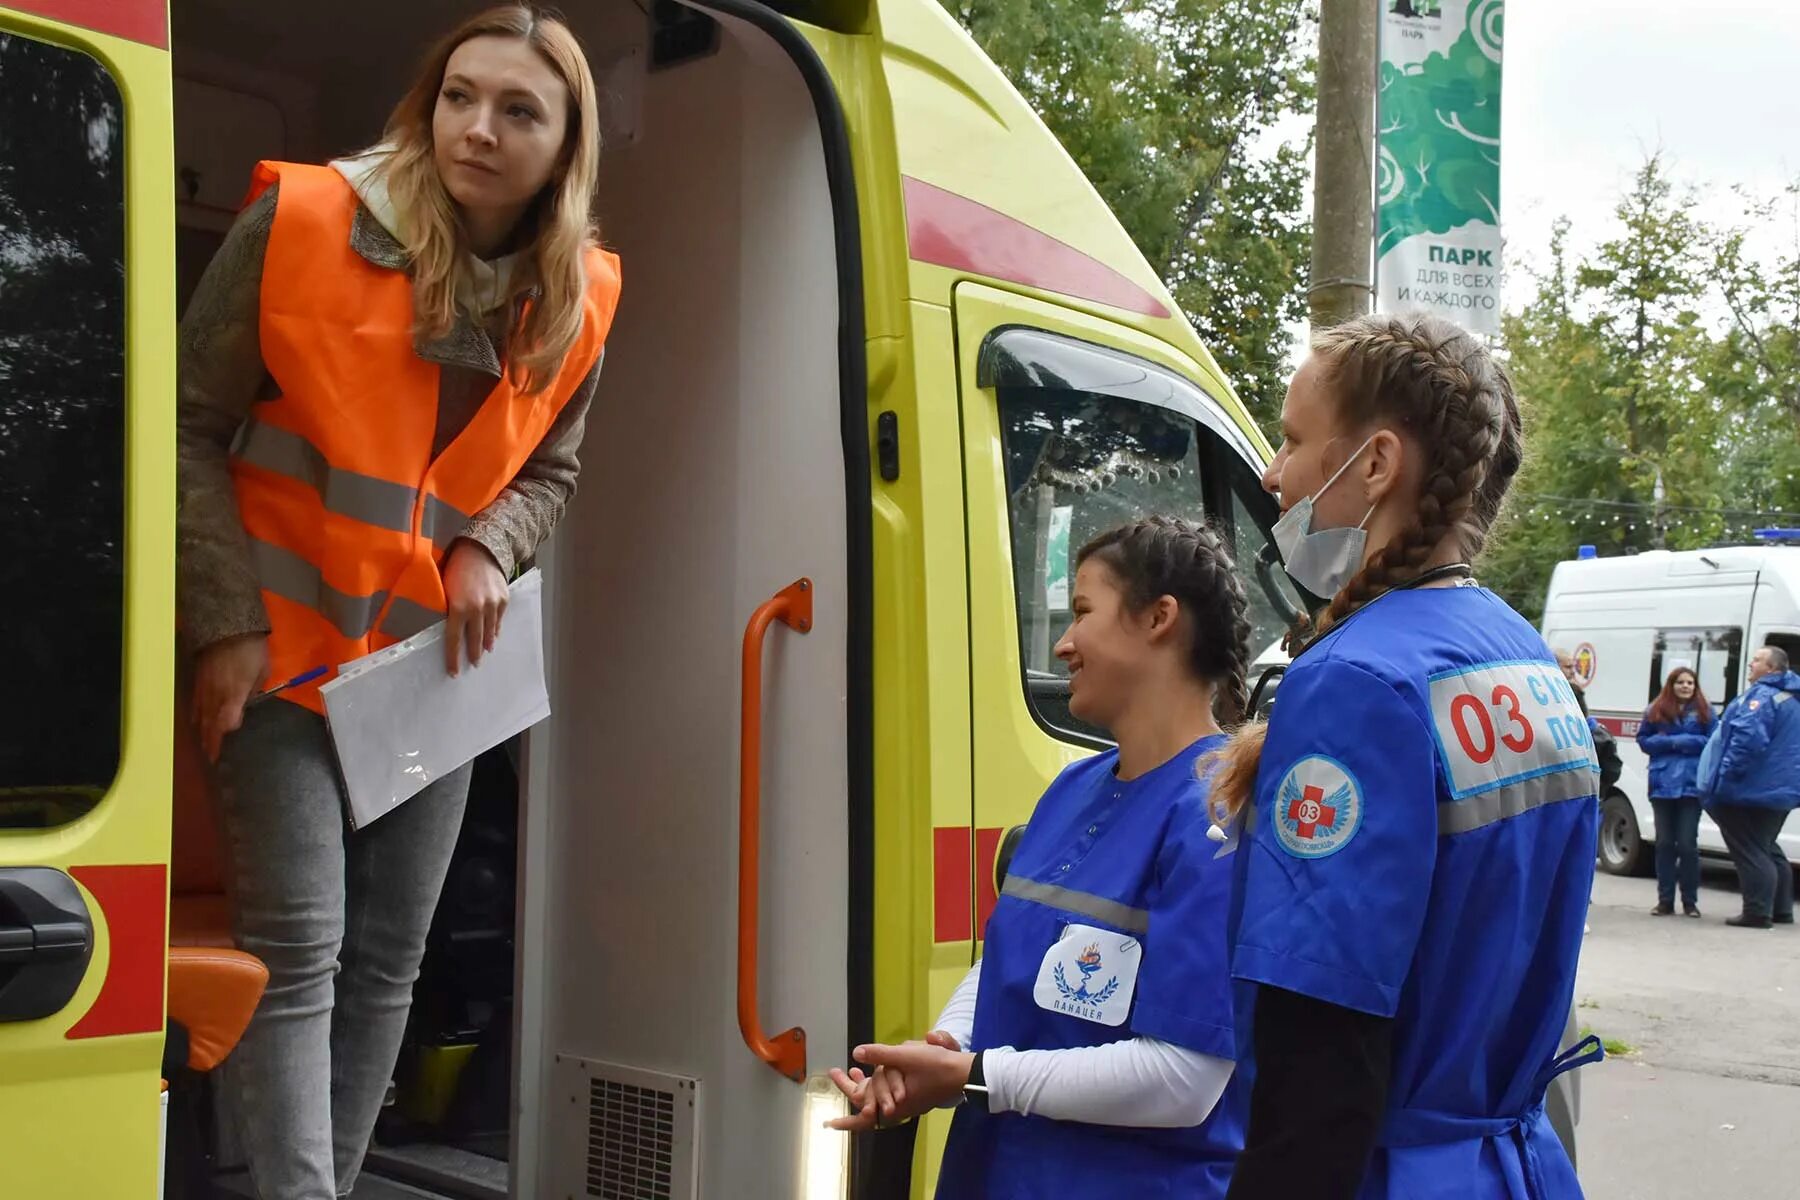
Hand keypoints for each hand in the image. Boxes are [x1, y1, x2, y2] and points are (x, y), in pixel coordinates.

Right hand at [192, 634, 269, 761]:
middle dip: (211, 742)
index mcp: (234, 694)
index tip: (228, 743)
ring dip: (203, 732)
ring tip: (204, 747)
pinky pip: (195, 703)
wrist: (227, 626)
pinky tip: (196, 723)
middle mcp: (215, 695)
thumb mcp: (262, 670)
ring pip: (201, 716)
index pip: (226, 722)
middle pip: (211, 724)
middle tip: (211, 759)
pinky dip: (196, 715)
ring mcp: (204, 689)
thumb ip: (255, 689)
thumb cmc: (252, 649)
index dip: (225, 735)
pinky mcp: (198, 681)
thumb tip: (246, 702)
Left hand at [442, 540, 507, 675]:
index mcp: (458, 608)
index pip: (453, 640)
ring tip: (484, 652)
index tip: (452, 672)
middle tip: (472, 665)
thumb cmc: (456, 567)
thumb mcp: (445, 588)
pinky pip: (499, 620)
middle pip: (474, 640)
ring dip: (486, 644)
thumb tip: (445, 626)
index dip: (453, 658)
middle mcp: (477, 610)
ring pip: (489, 632)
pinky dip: (495, 629)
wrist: (480, 549)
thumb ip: (447, 609)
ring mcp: (492, 605)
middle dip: (472, 654)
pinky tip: (493, 635)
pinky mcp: (503, 600)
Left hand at [825, 1036, 973, 1130]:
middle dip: (850, 1087)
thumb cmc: (936, 1067)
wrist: (965, 1073)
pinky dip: (879, 1079)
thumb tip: (856, 1053)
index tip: (828, 1124)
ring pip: (878, 1094)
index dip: (846, 1122)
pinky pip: (888, 1089)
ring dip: (864, 1082)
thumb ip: (880, 1054)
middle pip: (867, 1101)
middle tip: (835, 1072)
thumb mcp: (905, 1056)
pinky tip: (876, 1067)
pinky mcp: (912, 1094)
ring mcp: (906, 1101)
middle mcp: (899, 1107)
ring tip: (852, 1069)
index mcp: (895, 1104)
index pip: (865, 1118)